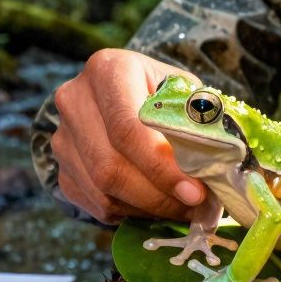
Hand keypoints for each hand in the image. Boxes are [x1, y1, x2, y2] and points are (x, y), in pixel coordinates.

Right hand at [51, 48, 207, 223]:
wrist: (126, 93)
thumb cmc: (163, 93)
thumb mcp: (186, 93)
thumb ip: (200, 123)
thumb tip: (219, 168)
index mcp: (108, 70)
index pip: (127, 128)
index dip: (161, 167)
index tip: (195, 193)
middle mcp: (75, 100)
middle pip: (110, 166)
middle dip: (159, 195)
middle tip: (196, 207)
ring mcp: (62, 137)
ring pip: (102, 190)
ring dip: (148, 208)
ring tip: (183, 208)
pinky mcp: (61, 168)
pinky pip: (96, 203)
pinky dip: (132, 212)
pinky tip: (157, 204)